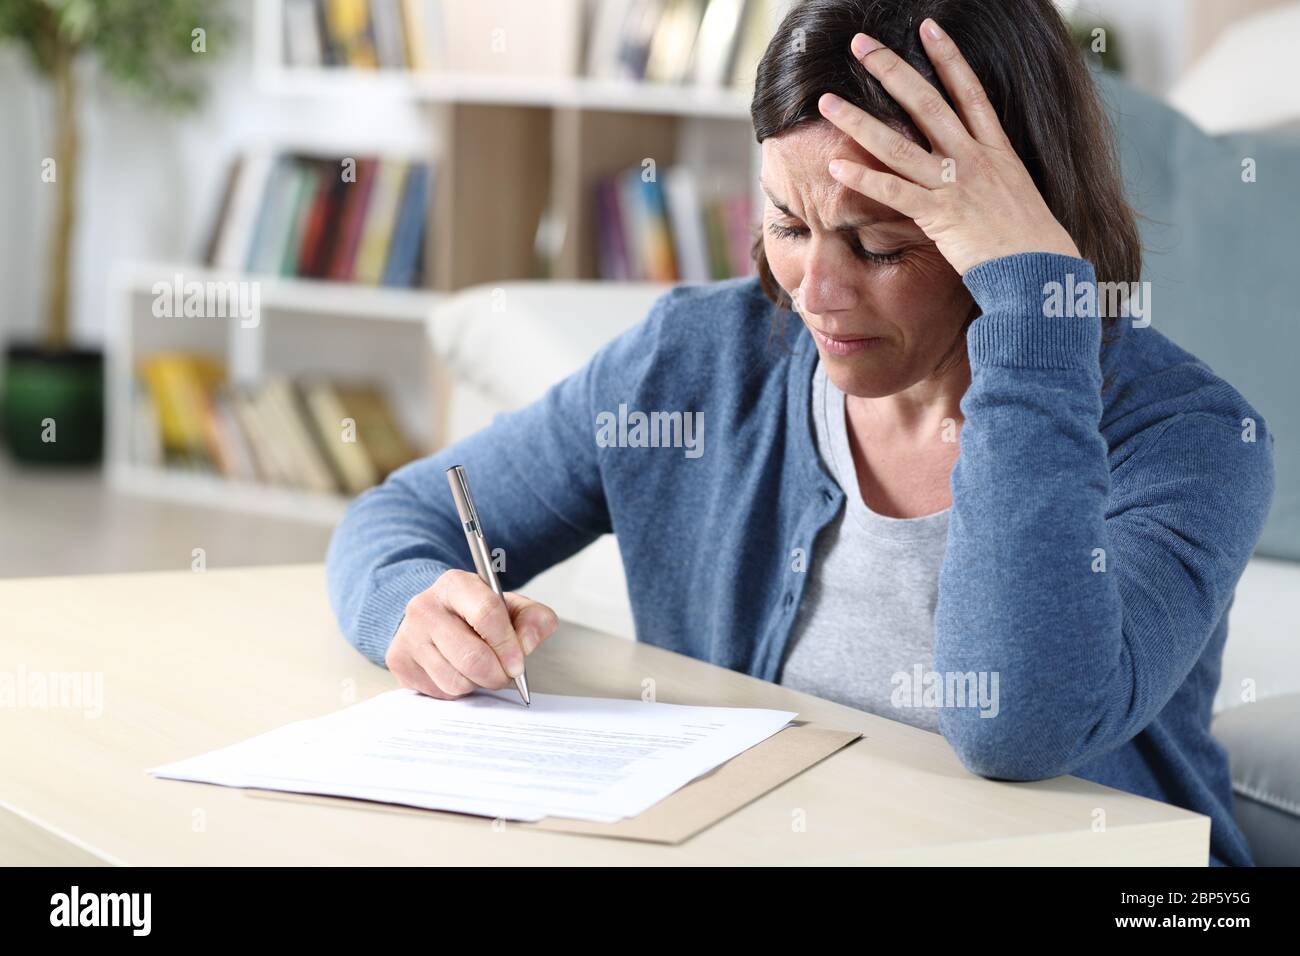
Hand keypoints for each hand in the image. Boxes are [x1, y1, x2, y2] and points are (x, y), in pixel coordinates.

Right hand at [386, 569, 557, 698]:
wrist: (432, 616)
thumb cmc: (476, 613)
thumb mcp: (509, 606)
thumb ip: (533, 619)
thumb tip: (527, 643)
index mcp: (456, 584)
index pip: (487, 614)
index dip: (508, 645)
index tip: (518, 664)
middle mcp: (425, 606)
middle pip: (471, 656)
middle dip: (496, 674)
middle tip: (504, 675)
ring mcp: (407, 635)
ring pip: (455, 680)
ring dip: (476, 684)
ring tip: (478, 669)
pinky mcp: (398, 661)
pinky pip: (439, 692)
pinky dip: (456, 690)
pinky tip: (456, 671)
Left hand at [818, 18, 1079, 275]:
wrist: (1041, 271)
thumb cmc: (1031, 243)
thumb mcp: (1015, 196)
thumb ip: (992, 177)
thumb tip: (975, 171)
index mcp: (997, 150)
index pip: (969, 91)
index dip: (948, 57)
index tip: (928, 28)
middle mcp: (974, 159)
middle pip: (926, 103)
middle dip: (890, 70)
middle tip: (860, 44)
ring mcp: (955, 184)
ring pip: (898, 144)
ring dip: (858, 121)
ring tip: (826, 102)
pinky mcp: (940, 216)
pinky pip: (893, 193)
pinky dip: (863, 179)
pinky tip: (835, 166)